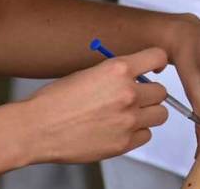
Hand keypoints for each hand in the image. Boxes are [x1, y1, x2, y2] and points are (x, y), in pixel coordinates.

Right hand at [21, 48, 169, 163]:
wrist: (37, 128)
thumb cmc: (54, 101)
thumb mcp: (88, 73)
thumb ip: (115, 74)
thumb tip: (132, 75)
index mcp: (118, 70)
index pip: (158, 57)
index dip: (157, 63)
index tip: (155, 68)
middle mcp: (128, 93)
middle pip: (162, 91)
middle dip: (150, 93)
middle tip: (135, 97)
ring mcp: (128, 119)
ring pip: (160, 114)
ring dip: (148, 113)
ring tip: (128, 114)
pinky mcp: (124, 142)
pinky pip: (146, 135)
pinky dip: (137, 133)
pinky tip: (120, 129)